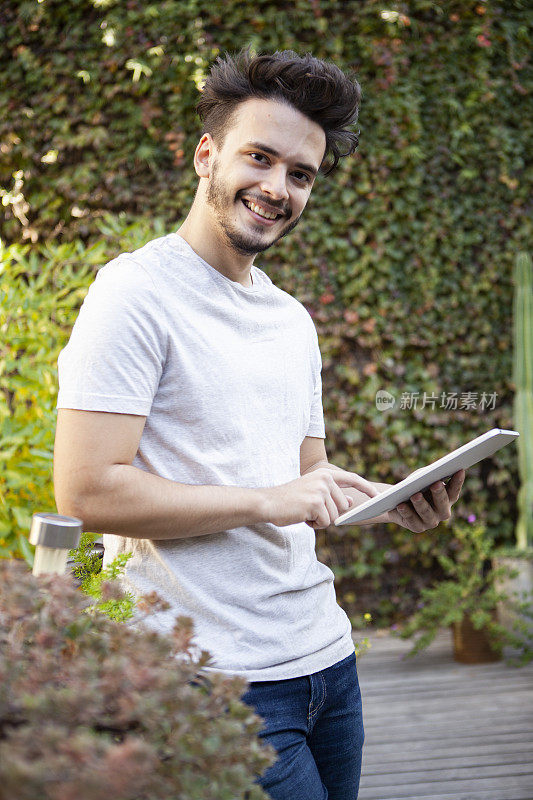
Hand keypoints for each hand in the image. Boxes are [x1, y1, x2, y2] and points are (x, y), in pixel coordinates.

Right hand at [261, 467, 379, 528]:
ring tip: (304, 512)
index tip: (377, 495)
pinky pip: (325, 522)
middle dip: (328, 514)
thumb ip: (332, 495)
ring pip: (334, 517)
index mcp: (324, 474)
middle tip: (309, 510)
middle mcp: (325, 479)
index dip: (367, 487)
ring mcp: (321, 490)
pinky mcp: (316, 503)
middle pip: (343, 507)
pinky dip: (314, 525)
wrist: (268, 503)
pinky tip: (302, 517)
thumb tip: (350, 501)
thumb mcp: (313, 494)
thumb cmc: (290, 501)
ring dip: (320, 520)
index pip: (352, 478)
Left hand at [386, 469, 464, 531]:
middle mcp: (443, 512)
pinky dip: (406, 512)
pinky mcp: (418, 528)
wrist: (398, 503)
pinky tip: (401, 506)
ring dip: (421, 504)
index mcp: (448, 499)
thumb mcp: (421, 478)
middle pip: (442, 503)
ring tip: (415, 495)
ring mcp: (431, 521)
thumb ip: (428, 475)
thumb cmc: (414, 487)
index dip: (458, 481)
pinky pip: (412, 520)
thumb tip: (429, 473)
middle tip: (436, 484)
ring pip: (427, 513)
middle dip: (439, 493)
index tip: (459, 470)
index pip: (454, 490)